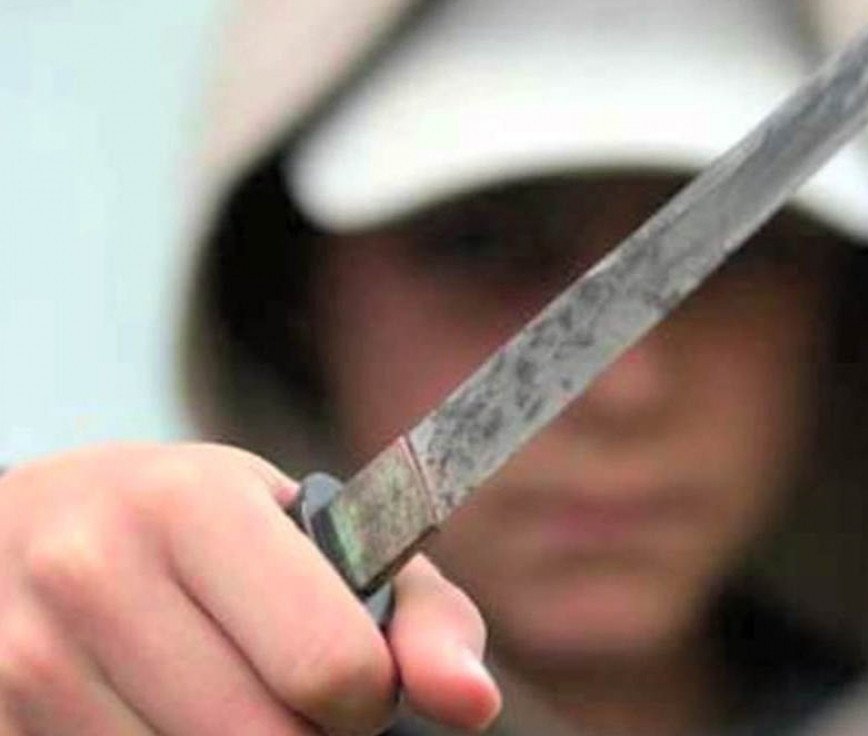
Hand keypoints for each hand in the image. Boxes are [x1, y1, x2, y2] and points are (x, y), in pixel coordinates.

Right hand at [0, 443, 500, 734]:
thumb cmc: (209, 534)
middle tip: (284, 689)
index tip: (350, 677)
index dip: (365, 698)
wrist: (31, 527)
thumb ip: (422, 616)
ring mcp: (25, 660)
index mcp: (188, 504)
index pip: (330, 668)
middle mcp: (91, 575)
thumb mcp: (323, 541)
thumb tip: (473, 704)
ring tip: (219, 693)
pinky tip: (159, 715)